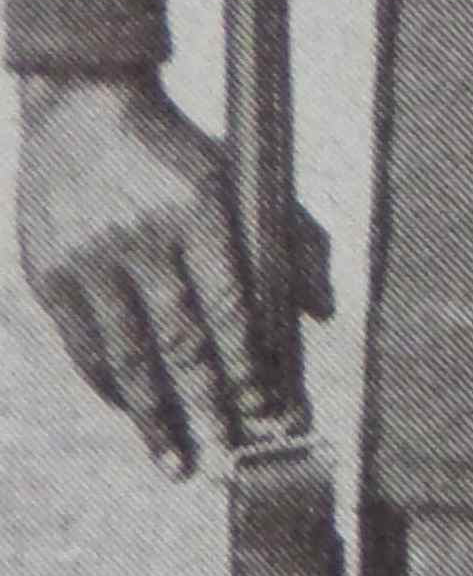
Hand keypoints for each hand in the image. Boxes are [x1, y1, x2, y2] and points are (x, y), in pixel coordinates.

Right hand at [18, 71, 331, 480]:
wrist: (82, 108)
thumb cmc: (178, 152)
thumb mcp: (241, 175)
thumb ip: (291, 238)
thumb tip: (320, 313)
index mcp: (197, 209)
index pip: (230, 309)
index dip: (250, 372)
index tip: (271, 419)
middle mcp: (140, 236)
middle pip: (181, 345)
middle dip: (209, 412)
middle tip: (229, 464)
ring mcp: (88, 257)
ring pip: (128, 359)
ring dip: (155, 421)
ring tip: (177, 467)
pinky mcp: (49, 273)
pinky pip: (85, 349)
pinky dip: (112, 388)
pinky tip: (134, 415)